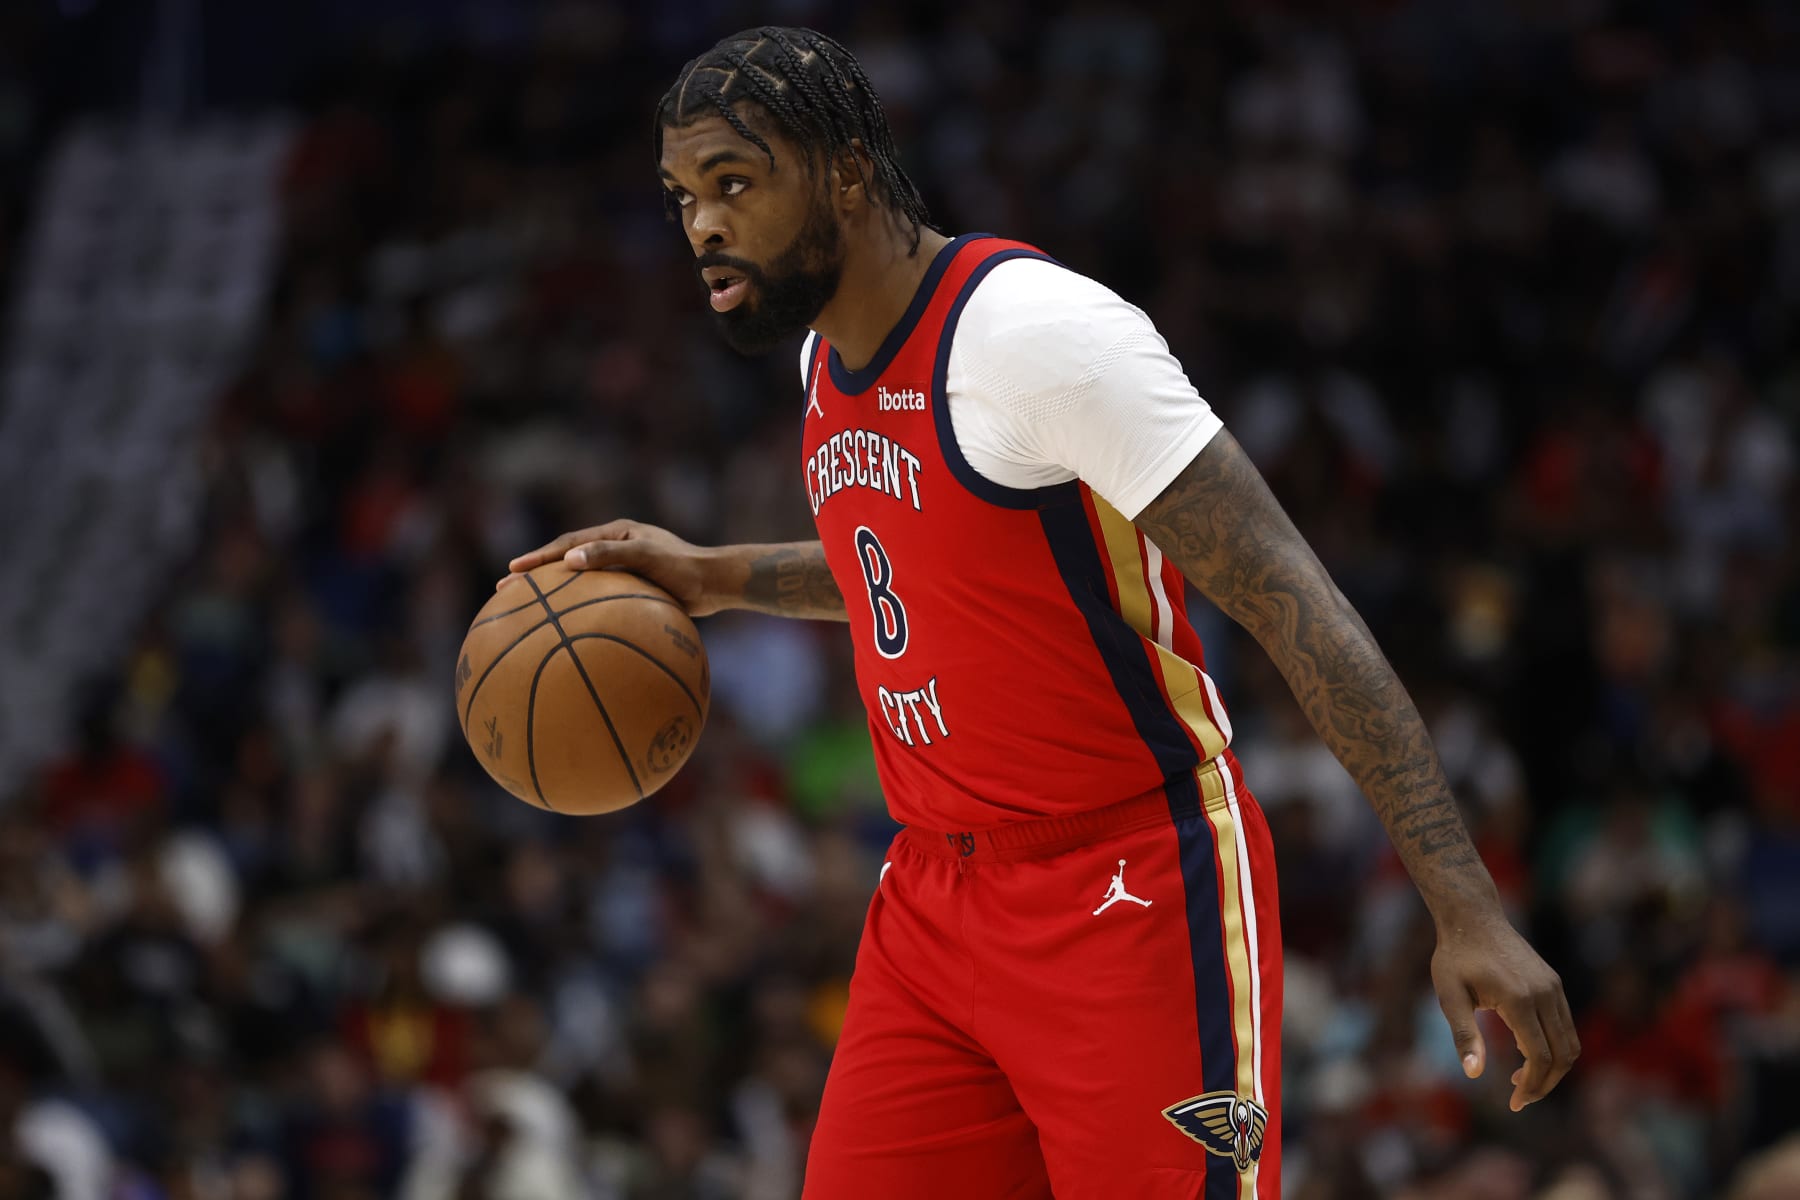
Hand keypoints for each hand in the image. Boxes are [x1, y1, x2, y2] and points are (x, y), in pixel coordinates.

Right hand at [499, 519, 728, 615]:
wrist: (716, 584)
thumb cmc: (684, 568)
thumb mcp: (647, 556)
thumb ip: (609, 555)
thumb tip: (569, 560)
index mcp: (616, 533)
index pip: (568, 544)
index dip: (539, 558)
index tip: (513, 570)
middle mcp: (616, 547)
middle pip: (567, 560)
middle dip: (536, 575)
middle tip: (506, 590)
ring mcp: (623, 569)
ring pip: (580, 581)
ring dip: (554, 594)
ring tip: (527, 611)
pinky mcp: (632, 588)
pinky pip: (598, 599)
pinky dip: (580, 610)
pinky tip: (568, 631)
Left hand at [1431, 912, 1579, 1111]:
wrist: (1473, 917)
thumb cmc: (1455, 957)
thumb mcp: (1449, 995)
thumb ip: (1464, 1035)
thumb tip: (1474, 1075)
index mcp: (1519, 999)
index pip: (1540, 1057)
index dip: (1531, 1086)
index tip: (1514, 1103)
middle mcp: (1545, 994)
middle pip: (1563, 1055)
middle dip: (1545, 1084)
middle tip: (1520, 1098)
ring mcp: (1554, 987)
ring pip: (1569, 1042)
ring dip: (1552, 1068)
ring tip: (1520, 1079)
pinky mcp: (1554, 984)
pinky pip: (1564, 1025)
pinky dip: (1553, 1047)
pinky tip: (1525, 1052)